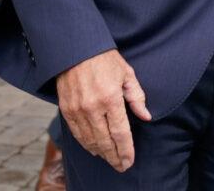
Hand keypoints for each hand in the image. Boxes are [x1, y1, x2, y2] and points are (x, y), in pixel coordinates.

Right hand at [57, 49, 150, 172]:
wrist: (75, 48)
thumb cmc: (103, 58)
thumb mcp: (126, 73)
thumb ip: (137, 97)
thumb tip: (146, 116)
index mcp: (110, 98)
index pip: (120, 133)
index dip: (126, 150)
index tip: (129, 161)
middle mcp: (92, 107)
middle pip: (105, 142)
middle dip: (114, 157)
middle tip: (121, 166)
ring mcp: (77, 109)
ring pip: (90, 140)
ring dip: (101, 153)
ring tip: (110, 159)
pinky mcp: (66, 109)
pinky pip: (77, 134)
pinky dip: (86, 144)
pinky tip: (94, 148)